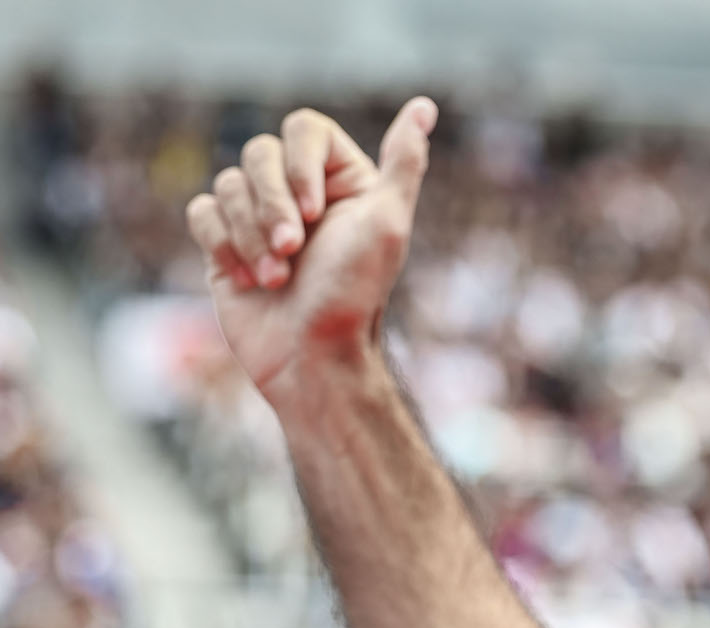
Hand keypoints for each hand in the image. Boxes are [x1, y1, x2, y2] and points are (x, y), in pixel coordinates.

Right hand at [185, 97, 436, 407]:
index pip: (304, 128)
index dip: (301, 165)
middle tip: (294, 251)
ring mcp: (260, 218)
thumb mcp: (388, 223)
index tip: (317, 214)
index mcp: (342, 181)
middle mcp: (300, 194)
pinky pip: (202, 212)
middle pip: (259, 153)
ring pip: (227, 184)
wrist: (311, 358)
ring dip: (251, 236)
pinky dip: (223, 244)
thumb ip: (404, 162)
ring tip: (277, 278)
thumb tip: (425, 107)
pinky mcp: (226, 244)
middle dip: (272, 206)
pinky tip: (249, 279)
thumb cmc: (354, 293)